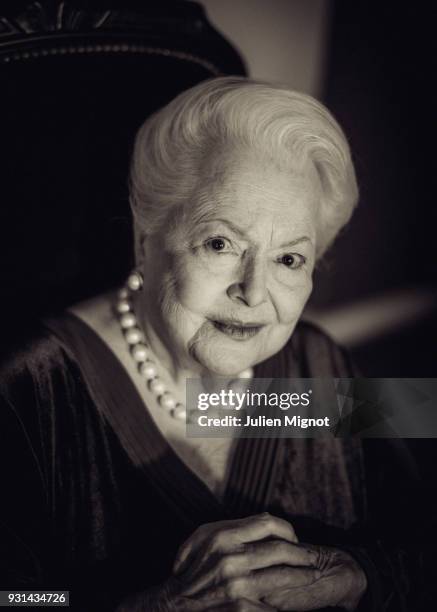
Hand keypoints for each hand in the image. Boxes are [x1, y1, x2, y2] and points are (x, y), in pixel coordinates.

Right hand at [173, 513, 366, 610]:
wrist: (172, 605)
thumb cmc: (190, 569)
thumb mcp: (204, 538)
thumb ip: (234, 528)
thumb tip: (268, 520)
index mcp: (223, 536)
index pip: (268, 523)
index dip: (287, 530)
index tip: (294, 539)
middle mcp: (231, 558)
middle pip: (281, 549)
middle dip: (302, 555)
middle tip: (313, 559)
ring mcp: (236, 584)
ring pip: (282, 576)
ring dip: (302, 576)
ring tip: (312, 575)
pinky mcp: (240, 608)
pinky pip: (272, 606)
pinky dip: (284, 604)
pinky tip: (291, 603)